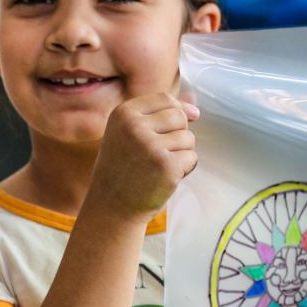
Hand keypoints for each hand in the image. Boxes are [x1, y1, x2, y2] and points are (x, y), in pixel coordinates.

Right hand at [91, 92, 198, 219]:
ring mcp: (150, 147)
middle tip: (159, 153)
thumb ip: (157, 117)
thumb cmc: (123, 169)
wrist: (111, 207)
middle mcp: (134, 127)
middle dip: (178, 134)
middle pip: (179, 117)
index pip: (165, 99)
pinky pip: (192, 158)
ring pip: (188, 138)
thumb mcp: (128, 134)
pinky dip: (184, 169)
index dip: (176, 112)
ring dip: (181, 153)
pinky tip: (165, 178)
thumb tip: (195, 111)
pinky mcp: (166, 167)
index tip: (170, 130)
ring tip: (160, 167)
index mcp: (123, 114)